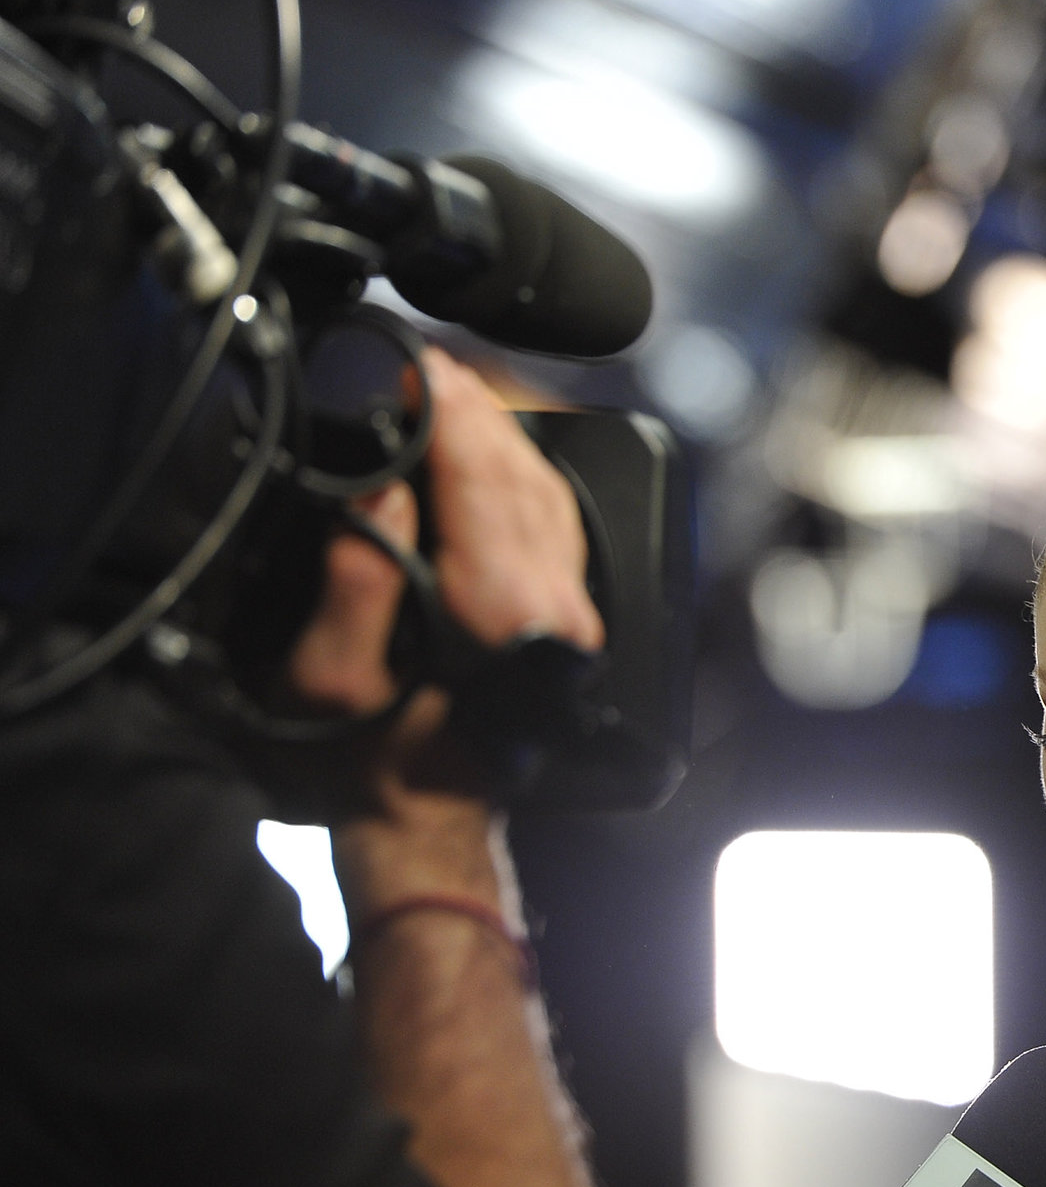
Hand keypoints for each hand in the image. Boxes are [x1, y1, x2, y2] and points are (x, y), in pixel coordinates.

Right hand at [291, 350, 601, 908]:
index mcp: (504, 618)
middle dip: (479, 411)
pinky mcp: (576, 618)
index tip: (421, 366)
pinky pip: (561, 524)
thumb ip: (354, 578)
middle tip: (430, 364)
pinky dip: (528, 476)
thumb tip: (383, 488)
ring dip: (506, 436)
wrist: (426, 821)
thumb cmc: (364, 761)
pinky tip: (495, 450)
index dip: (452, 414)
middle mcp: (559, 612)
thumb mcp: (326, 680)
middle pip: (526, 476)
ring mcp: (578, 616)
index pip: (486, 482)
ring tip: (455, 393)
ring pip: (552, 494)